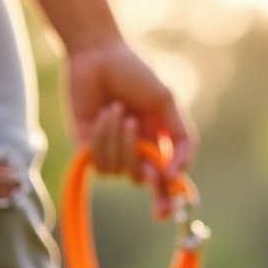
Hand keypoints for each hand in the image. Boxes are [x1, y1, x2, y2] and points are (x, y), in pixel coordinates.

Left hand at [67, 38, 194, 218]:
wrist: (97, 54)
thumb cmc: (135, 73)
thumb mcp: (166, 102)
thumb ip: (180, 138)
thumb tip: (176, 174)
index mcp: (158, 143)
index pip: (164, 181)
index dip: (166, 199)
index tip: (164, 213)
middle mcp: (136, 151)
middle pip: (141, 180)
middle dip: (136, 157)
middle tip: (132, 126)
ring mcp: (111, 151)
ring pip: (118, 169)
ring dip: (117, 137)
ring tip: (116, 109)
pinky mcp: (87, 148)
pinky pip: (99, 161)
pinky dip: (102, 137)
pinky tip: (102, 115)